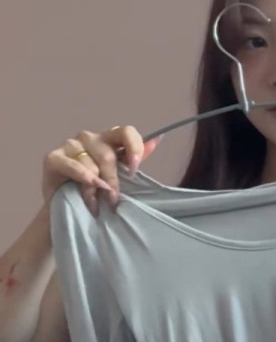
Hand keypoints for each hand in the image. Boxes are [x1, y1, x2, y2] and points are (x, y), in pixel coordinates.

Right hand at [42, 125, 161, 215]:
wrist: (65, 210)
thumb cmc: (94, 192)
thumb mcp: (116, 177)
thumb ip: (131, 159)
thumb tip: (157, 140)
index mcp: (109, 141)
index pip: (126, 132)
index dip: (134, 148)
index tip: (134, 170)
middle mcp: (90, 138)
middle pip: (108, 154)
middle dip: (113, 180)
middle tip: (113, 201)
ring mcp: (71, 145)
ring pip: (90, 164)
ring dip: (95, 188)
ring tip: (96, 206)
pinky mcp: (53, 157)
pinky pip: (72, 165)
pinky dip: (83, 177)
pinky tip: (89, 187)